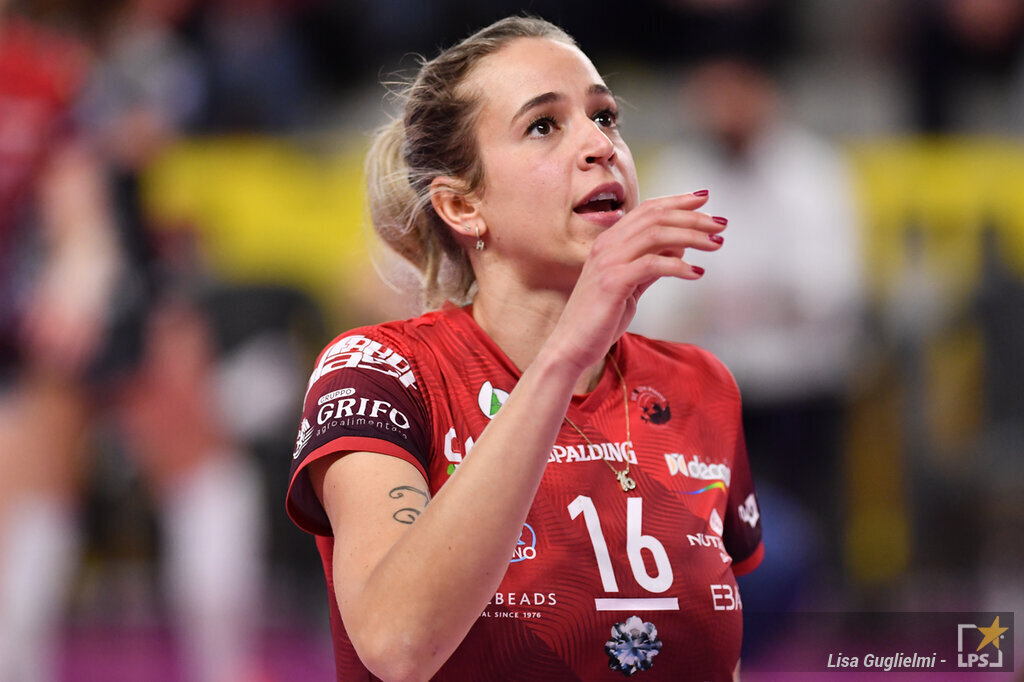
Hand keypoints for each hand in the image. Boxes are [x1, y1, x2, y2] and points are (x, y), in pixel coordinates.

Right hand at [549, 190, 725, 371]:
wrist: (572, 346)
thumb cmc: (601, 318)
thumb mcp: (631, 285)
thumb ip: (651, 264)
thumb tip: (679, 246)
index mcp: (610, 241)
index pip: (647, 209)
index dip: (677, 202)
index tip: (705, 200)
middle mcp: (607, 245)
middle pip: (656, 217)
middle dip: (692, 217)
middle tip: (721, 225)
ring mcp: (608, 262)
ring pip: (656, 234)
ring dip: (691, 236)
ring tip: (716, 244)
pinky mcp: (612, 282)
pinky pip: (652, 264)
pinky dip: (678, 265)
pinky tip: (697, 273)